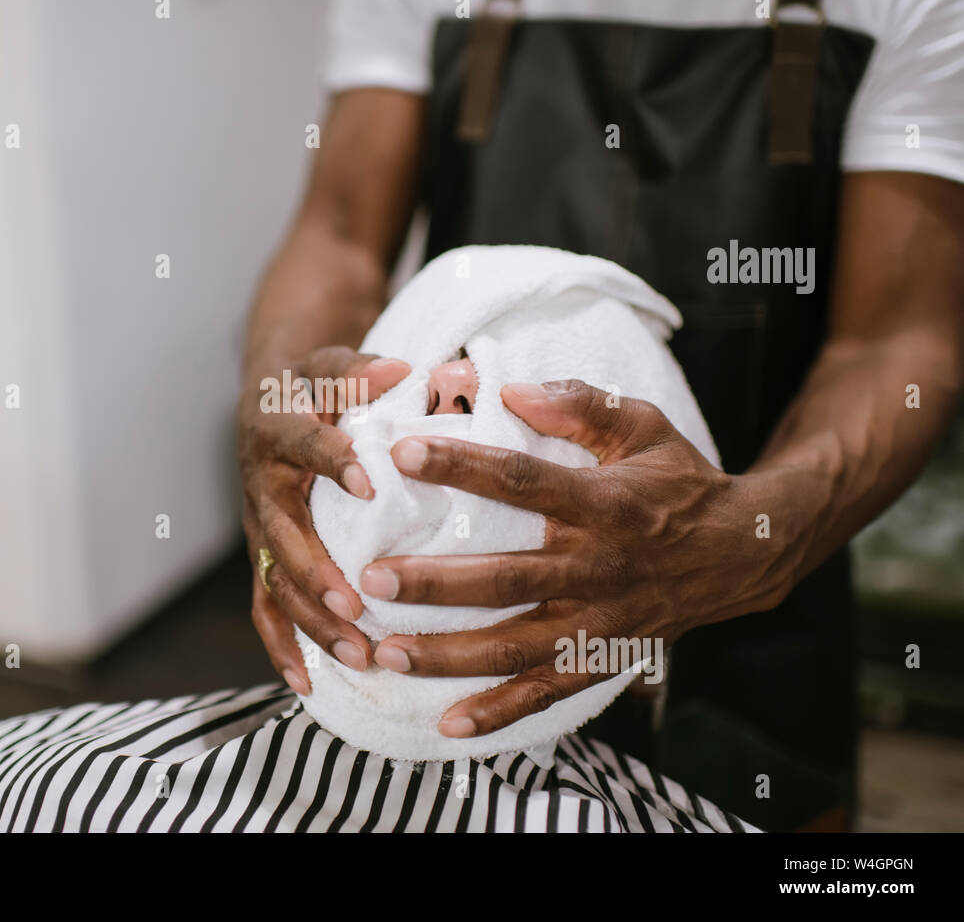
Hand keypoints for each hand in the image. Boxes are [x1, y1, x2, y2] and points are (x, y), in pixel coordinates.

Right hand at [238, 347, 410, 693]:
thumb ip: (360, 370)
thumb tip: (404, 371)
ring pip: (275, 581)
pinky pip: (264, 606)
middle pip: (281, 534)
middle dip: (317, 574)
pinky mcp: (261, 555)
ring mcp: (258, 526)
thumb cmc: (312, 383)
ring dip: (312, 621)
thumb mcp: (330, 363)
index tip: (368, 483)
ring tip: (358, 653)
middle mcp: (259, 483)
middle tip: (357, 606)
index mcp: (275, 429)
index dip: (331, 462)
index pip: (303, 444)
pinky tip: (309, 683)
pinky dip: (282, 646)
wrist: (269, 399)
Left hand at [363, 379, 801, 737]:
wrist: (741, 552)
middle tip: (371, 581)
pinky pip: (548, 692)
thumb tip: (514, 389)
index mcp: (606, 504)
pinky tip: (449, 725)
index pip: (525, 481)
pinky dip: (500, 712)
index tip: (403, 452)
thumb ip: (582, 403)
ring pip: (516, 646)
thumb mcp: (644, 426)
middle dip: (436, 584)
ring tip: (386, 653)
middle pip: (508, 580)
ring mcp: (600, 620)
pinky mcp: (603, 657)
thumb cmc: (677, 481)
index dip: (463, 465)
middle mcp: (599, 567)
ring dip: (449, 655)